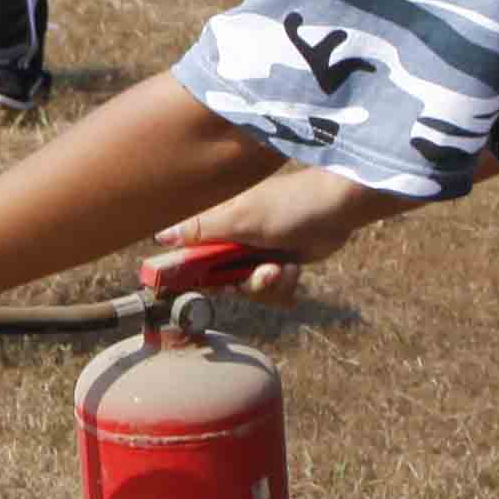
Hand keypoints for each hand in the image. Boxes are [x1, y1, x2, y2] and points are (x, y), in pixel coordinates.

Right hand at [158, 163, 391, 299]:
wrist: (337, 209)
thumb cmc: (290, 205)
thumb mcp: (241, 218)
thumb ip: (202, 230)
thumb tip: (160, 236)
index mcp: (217, 224)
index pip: (189, 255)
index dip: (192, 275)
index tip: (201, 284)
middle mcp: (233, 241)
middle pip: (219, 282)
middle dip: (242, 284)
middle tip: (260, 274)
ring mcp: (256, 254)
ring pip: (247, 291)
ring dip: (268, 286)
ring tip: (283, 268)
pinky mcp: (278, 265)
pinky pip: (271, 292)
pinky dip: (284, 285)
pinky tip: (294, 269)